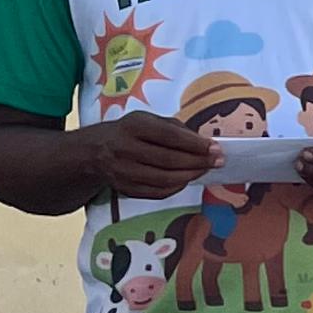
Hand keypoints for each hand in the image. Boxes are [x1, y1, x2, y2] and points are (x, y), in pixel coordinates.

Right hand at [83, 112, 218, 200]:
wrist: (94, 150)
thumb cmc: (130, 132)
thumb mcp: (148, 120)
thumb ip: (175, 129)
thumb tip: (203, 143)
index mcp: (133, 126)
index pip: (169, 136)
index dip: (195, 144)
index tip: (216, 148)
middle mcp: (124, 149)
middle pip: (169, 160)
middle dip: (198, 162)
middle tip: (218, 161)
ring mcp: (123, 172)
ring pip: (164, 179)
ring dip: (191, 175)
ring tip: (205, 169)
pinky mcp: (124, 189)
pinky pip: (156, 192)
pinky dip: (177, 187)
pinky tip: (187, 179)